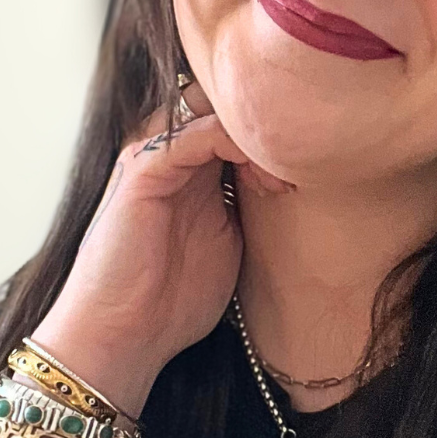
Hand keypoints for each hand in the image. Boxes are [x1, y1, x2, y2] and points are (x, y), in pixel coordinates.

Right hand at [30, 82, 288, 417]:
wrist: (124, 336)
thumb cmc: (172, 298)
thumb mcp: (228, 239)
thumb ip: (247, 201)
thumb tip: (293, 179)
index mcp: (191, 166)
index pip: (233, 117)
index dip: (274, 130)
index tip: (313, 164)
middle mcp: (170, 153)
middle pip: (221, 101)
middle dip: (266, 123)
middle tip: (303, 159)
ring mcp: (152, 157)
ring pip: (206, 107)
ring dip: (252, 132)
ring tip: (283, 172)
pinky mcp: (141, 172)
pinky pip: (188, 134)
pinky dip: (228, 141)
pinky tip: (258, 172)